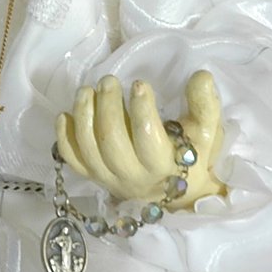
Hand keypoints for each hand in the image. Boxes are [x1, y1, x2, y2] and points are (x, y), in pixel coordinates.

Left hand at [55, 69, 226, 211]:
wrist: (177, 195)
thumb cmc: (192, 159)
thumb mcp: (207, 134)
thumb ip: (205, 106)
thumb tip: (201, 76)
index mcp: (163, 166)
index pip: (148, 139)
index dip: (142, 110)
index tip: (140, 84)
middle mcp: (132, 177)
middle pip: (112, 142)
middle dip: (107, 107)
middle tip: (109, 80)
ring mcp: (109, 178)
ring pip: (89, 149)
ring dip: (84, 115)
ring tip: (86, 90)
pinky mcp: (93, 177)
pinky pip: (72, 160)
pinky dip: (64, 137)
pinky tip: (65, 115)